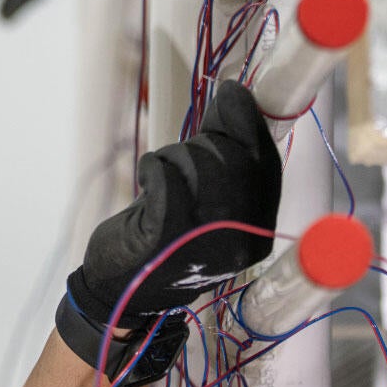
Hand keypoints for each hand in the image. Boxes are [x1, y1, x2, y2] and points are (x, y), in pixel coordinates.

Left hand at [66, 80, 280, 328]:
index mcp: (259, 232)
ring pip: (200, 163)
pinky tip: (147, 176)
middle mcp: (241, 240)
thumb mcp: (203, 199)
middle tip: (177, 158)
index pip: (266, 164)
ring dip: (173, 156)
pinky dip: (153, 166)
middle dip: (202, 143)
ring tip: (161, 174)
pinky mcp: (168, 237)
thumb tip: (233, 96)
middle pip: (233, 158)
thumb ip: (222, 155)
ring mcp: (205, 240)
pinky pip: (167, 178)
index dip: (249, 123)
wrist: (120, 292)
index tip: (233, 95)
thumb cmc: (162, 238)